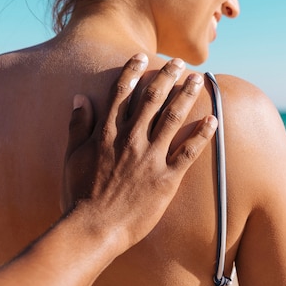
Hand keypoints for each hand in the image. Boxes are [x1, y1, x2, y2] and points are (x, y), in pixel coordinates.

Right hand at [62, 54, 216, 247]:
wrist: (93, 228)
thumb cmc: (78, 195)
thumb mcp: (73, 157)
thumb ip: (78, 126)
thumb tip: (81, 98)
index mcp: (107, 134)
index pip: (122, 94)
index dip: (133, 72)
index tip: (141, 57)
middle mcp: (131, 140)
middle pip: (152, 100)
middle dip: (167, 77)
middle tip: (179, 63)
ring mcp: (150, 159)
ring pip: (172, 119)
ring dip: (187, 97)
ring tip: (198, 81)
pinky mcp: (165, 180)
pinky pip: (188, 153)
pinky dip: (201, 135)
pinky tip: (212, 120)